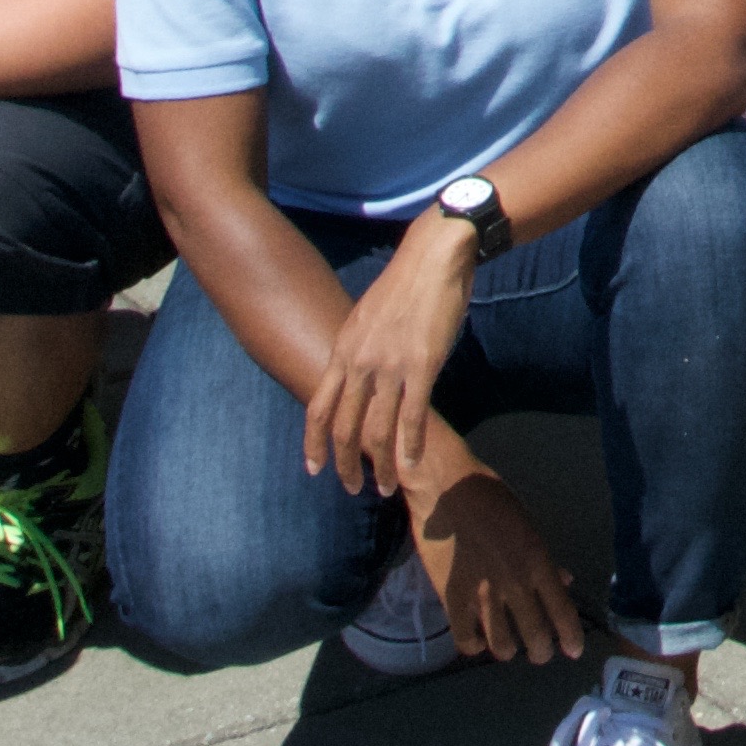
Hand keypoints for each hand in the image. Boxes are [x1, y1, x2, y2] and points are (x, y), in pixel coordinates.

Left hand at [304, 229, 478, 498]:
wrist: (433, 257)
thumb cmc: (405, 286)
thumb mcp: (366, 318)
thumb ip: (359, 350)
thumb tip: (359, 377)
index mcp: (343, 350)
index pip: (318, 406)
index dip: (313, 442)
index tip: (314, 469)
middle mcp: (360, 361)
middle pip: (343, 425)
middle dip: (345, 463)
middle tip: (352, 487)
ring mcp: (390, 364)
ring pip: (377, 428)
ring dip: (380, 464)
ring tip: (384, 486)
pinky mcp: (423, 365)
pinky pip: (412, 416)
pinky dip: (409, 446)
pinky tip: (410, 465)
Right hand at [405, 461, 587, 664]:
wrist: (447, 489)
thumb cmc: (492, 500)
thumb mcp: (528, 526)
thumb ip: (546, 560)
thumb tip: (565, 582)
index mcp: (538, 562)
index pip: (563, 612)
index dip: (571, 638)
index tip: (572, 651)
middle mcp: (515, 583)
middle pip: (536, 638)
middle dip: (540, 652)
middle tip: (537, 652)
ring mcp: (483, 593)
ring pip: (503, 647)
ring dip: (508, 650)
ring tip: (507, 645)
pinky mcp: (453, 598)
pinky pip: (466, 639)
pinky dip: (475, 644)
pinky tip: (477, 638)